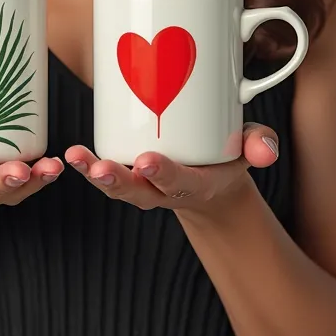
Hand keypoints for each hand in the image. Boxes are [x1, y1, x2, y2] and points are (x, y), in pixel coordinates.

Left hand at [65, 122, 278, 213]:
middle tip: (101, 168)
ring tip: (74, 158)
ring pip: (114, 185)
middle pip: (137, 191)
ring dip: (92, 173)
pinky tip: (69, 153)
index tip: (148, 161)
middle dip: (118, 181)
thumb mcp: (249, 148)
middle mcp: (162, 191)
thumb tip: (266, 150)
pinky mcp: (125, 172)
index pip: (179, 184)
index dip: (164, 174)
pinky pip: (101, 173)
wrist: (210, 179)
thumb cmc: (227, 154)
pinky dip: (85, 165)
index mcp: (195, 185)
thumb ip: (258, 144)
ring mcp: (141, 185)